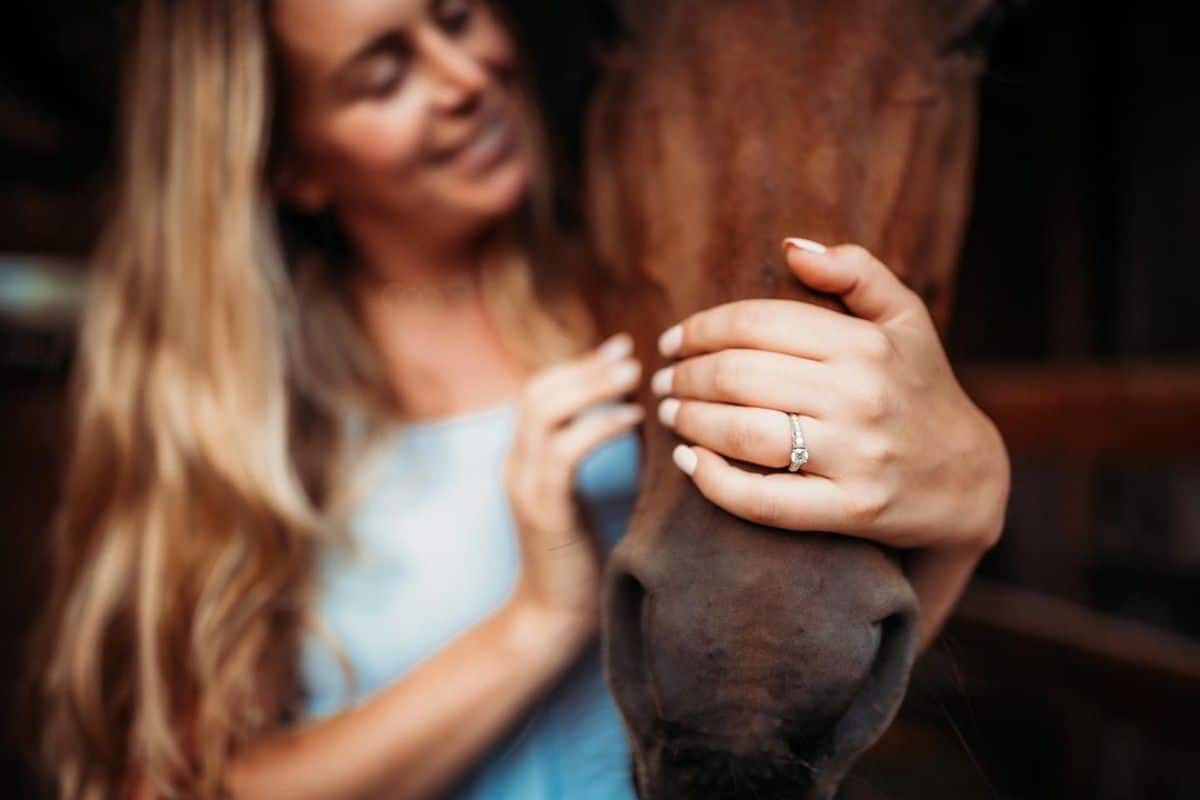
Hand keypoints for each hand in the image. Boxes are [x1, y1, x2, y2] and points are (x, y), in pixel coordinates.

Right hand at [504, 333, 643, 648]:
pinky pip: (565, 451)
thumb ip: (591, 459)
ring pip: (544, 411)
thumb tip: (633, 414)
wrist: (552, 621)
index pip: (539, 391)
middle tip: (632, 353)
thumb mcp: (583, 499)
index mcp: (523, 460)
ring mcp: (524, 486)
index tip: (622, 347)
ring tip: (634, 375)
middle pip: (537, 391)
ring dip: (591, 386)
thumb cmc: (581, 563)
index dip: (578, 364)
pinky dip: (598, 427)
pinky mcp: (543, 510)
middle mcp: (515, 466)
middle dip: (585, 366)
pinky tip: (632, 420)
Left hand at [653, 238, 1009, 554]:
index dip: (700, 329)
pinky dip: (713, 481)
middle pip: (739, 376)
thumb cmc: (919, 387)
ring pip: (743, 433)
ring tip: (669, 414)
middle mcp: (860, 397)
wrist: (967, 477)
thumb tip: (789, 247)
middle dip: (686, 376)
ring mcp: (855, 457)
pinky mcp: (849, 510)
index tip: (672, 341)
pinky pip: (763, 500)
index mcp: (865, 344)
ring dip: (690, 421)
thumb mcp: (905, 317)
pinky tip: (688, 462)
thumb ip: (855, 270)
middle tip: (663, 381)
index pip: (756, 323)